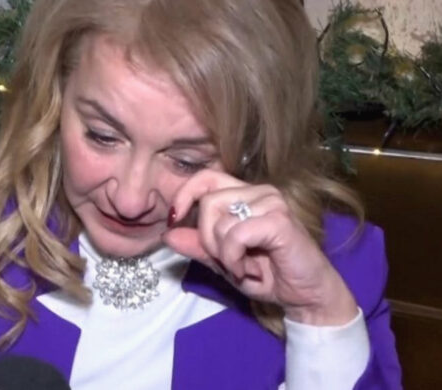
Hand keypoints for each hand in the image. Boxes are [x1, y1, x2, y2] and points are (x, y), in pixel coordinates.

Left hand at [162, 169, 358, 325]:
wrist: (305, 296)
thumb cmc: (269, 275)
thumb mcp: (223, 262)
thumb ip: (198, 246)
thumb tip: (168, 234)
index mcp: (245, 195)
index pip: (206, 177)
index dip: (184, 195)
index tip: (173, 219)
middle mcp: (259, 192)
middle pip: (208, 201)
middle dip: (207, 240)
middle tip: (227, 261)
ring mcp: (271, 203)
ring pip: (219, 221)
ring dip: (223, 254)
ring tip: (243, 267)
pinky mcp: (279, 220)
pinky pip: (235, 235)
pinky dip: (234, 258)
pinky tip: (248, 271)